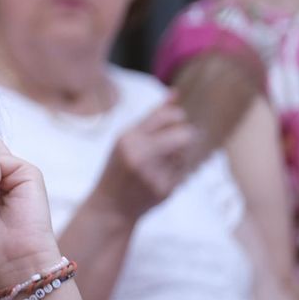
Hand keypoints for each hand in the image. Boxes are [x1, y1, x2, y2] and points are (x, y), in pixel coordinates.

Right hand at [87, 99, 201, 223]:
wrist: (110, 206)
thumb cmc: (119, 166)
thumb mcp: (127, 137)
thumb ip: (152, 116)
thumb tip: (175, 92)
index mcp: (129, 138)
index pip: (168, 116)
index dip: (178, 117)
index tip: (176, 122)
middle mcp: (140, 155)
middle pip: (185, 135)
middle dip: (187, 135)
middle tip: (180, 140)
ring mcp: (153, 174)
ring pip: (185, 154)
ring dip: (180, 154)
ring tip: (161, 162)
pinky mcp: (164, 190)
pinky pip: (182, 171)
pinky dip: (176, 171)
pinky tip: (160, 177)